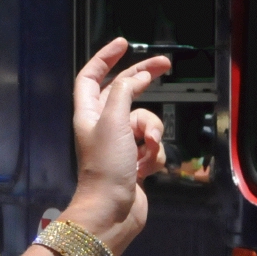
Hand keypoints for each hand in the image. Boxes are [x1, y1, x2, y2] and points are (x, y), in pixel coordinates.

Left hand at [61, 39, 169, 255]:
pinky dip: (154, 156)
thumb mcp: (114, 121)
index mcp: (89, 113)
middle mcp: (103, 125)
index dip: (104, 58)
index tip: (124, 44)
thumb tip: (139, 76)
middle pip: (125, 93)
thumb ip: (125, 92)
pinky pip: (152, 147)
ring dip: (152, 133)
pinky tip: (146, 169)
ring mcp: (120, 145)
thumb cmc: (106, 165)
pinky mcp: (135, 162)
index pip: (91, 77)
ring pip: (146, 122)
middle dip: (144, 82)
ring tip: (146, 150)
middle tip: (167, 66)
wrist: (113, 211)